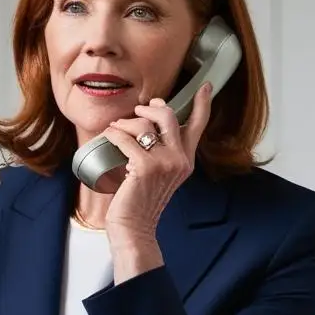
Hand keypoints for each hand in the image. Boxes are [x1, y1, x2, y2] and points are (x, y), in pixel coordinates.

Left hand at [99, 82, 214, 273]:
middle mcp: (180, 159)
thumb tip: (144, 126)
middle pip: (168, 115)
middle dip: (150, 107)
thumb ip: (161, 153)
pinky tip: (108, 137)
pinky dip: (114, 134)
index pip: (199, 125)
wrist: (134, 228)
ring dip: (126, 122)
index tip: (205, 86)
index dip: (202, 103)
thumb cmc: (140, 201)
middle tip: (138, 111)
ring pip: (145, 124)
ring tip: (116, 129)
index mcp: (186, 160)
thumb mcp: (158, 174)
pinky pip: (126, 139)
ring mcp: (165, 163)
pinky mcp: (145, 167)